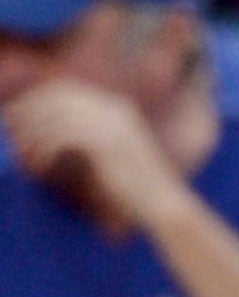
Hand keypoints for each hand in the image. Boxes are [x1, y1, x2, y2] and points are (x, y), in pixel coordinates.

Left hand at [3, 79, 189, 235]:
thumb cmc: (138, 188)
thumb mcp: (113, 154)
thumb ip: (88, 137)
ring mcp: (111, 124)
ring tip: (23, 152)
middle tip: (9, 127)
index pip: (68, 91)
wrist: (165, 204)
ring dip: (34, 134)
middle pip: (58, 98)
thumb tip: (49, 130)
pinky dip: (45, 150)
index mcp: (118, 108)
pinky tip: (40, 165)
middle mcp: (115, 110)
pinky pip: (63, 137)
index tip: (17, 114)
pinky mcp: (106, 143)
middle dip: (30, 111)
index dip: (38, 100)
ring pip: (57, 117)